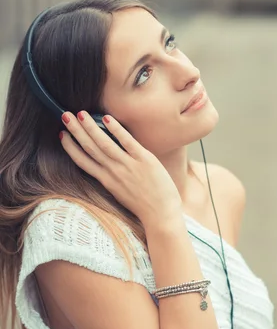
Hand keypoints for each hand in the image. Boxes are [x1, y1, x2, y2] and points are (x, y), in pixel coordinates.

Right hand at [60, 111, 181, 224]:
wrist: (161, 215)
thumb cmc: (145, 206)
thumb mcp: (122, 193)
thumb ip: (114, 178)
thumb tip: (109, 163)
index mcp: (107, 181)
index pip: (83, 161)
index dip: (70, 147)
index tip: (62, 134)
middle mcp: (114, 172)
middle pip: (90, 148)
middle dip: (76, 131)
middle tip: (65, 116)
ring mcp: (128, 166)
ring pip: (104, 143)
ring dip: (90, 127)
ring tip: (80, 113)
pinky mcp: (144, 160)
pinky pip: (127, 142)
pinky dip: (117, 130)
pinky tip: (107, 119)